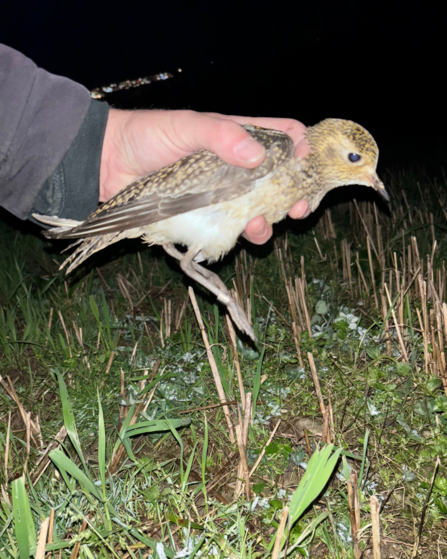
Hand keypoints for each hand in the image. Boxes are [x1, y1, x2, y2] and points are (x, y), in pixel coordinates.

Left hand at [100, 109, 310, 242]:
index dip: (300, 147)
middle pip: (278, 180)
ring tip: (261, 226)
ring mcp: (221, 193)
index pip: (281, 136)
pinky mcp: (205, 215)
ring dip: (268, 220)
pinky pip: (232, 227)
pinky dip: (242, 234)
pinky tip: (241, 234)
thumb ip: (221, 134)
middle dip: (293, 194)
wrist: (108, 165)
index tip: (307, 163)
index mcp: (235, 137)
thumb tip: (259, 154)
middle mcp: (235, 167)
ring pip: (258, 208)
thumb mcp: (186, 127)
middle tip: (299, 208)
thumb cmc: (146, 136)